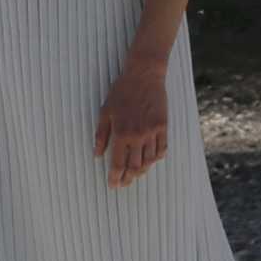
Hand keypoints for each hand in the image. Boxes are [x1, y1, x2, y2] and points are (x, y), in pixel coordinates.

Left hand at [93, 60, 169, 188]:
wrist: (144, 75)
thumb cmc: (121, 92)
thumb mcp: (105, 112)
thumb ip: (101, 135)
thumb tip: (97, 155)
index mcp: (121, 133)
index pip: (118, 163)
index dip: (115, 177)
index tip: (113, 185)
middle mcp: (137, 135)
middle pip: (135, 166)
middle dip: (128, 178)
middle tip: (124, 184)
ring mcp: (152, 131)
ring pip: (149, 160)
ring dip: (143, 171)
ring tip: (136, 175)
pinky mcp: (163, 126)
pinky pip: (162, 148)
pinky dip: (157, 158)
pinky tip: (151, 160)